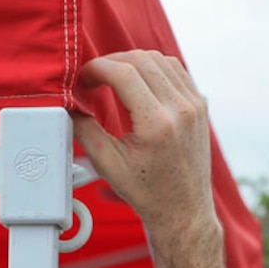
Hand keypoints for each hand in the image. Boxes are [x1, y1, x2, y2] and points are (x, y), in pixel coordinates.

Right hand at [74, 51, 215, 240]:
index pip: (124, 73)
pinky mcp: (199, 104)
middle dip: (112, 62)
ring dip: (132, 62)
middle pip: (141, 60)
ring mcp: (194, 104)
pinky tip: (137, 82)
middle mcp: (180, 109)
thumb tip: (69, 106)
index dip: (97, 68)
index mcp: (157, 125)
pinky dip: (152, 68)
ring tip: (113, 78)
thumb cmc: (148, 193)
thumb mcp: (108, 166)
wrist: (183, 209)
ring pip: (159, 58)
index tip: (84, 76)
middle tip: (94, 77)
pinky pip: (174, 70)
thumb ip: (85, 132)